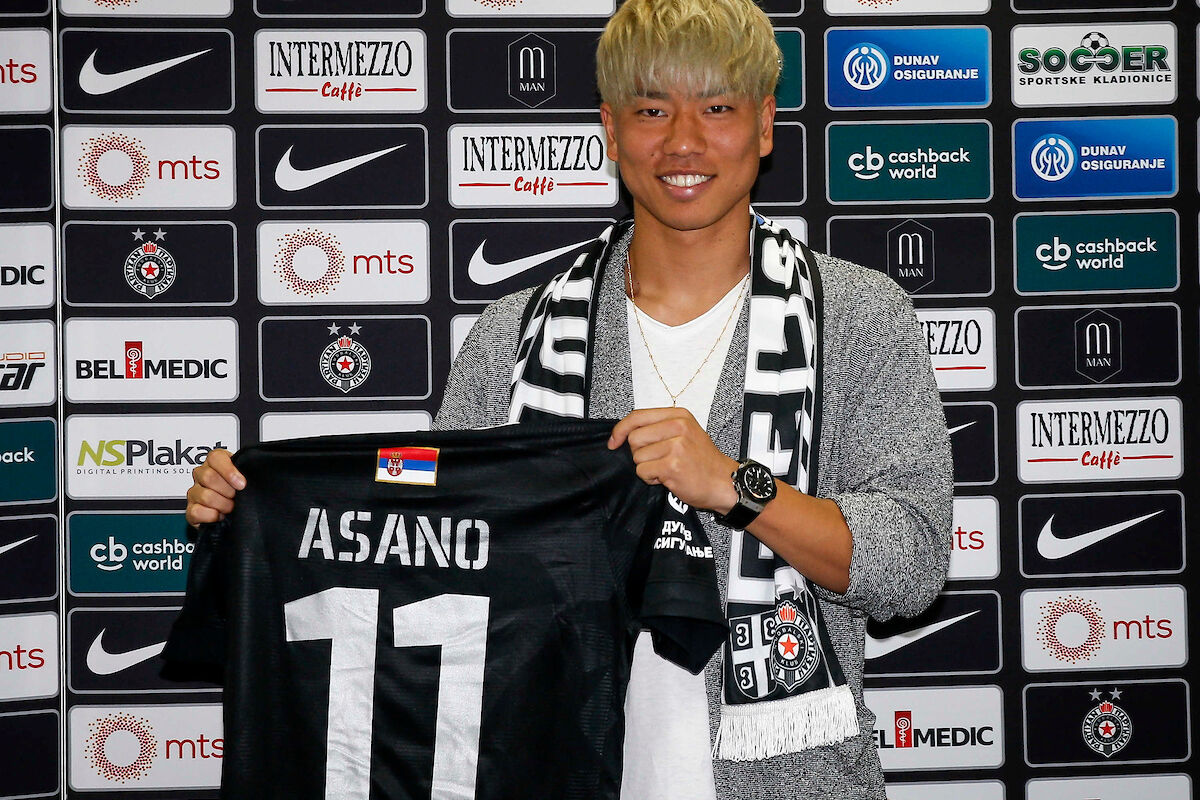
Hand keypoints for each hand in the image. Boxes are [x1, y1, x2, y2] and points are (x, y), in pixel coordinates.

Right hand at [185, 448, 243, 526]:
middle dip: (227, 491)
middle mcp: (202, 475)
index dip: (229, 471)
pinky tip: (220, 516)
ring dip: (223, 505)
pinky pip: (196, 511)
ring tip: (230, 507)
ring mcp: (194, 492)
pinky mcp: (191, 510)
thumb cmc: (241, 493)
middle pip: (208, 477)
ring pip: (205, 496)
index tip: (241, 484)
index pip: (215, 457)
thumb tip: (249, 477)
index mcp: (216, 463)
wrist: (235, 516)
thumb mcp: (247, 479)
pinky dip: (212, 516)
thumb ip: (247, 472)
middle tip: (236, 497)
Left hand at [608, 408, 738, 512]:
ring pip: (637, 457)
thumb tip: (625, 433)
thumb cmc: (704, 461)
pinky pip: (643, 471)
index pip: (637, 416)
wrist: (725, 482)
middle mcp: (678, 427)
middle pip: (634, 438)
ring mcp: (676, 446)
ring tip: (666, 469)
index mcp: (679, 416)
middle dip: (640, 453)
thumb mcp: (686, 433)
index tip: (614, 441)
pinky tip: (668, 477)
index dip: (620, 430)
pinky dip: (651, 478)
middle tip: (658, 459)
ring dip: (647, 467)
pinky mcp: (672, 465)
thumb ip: (659, 428)